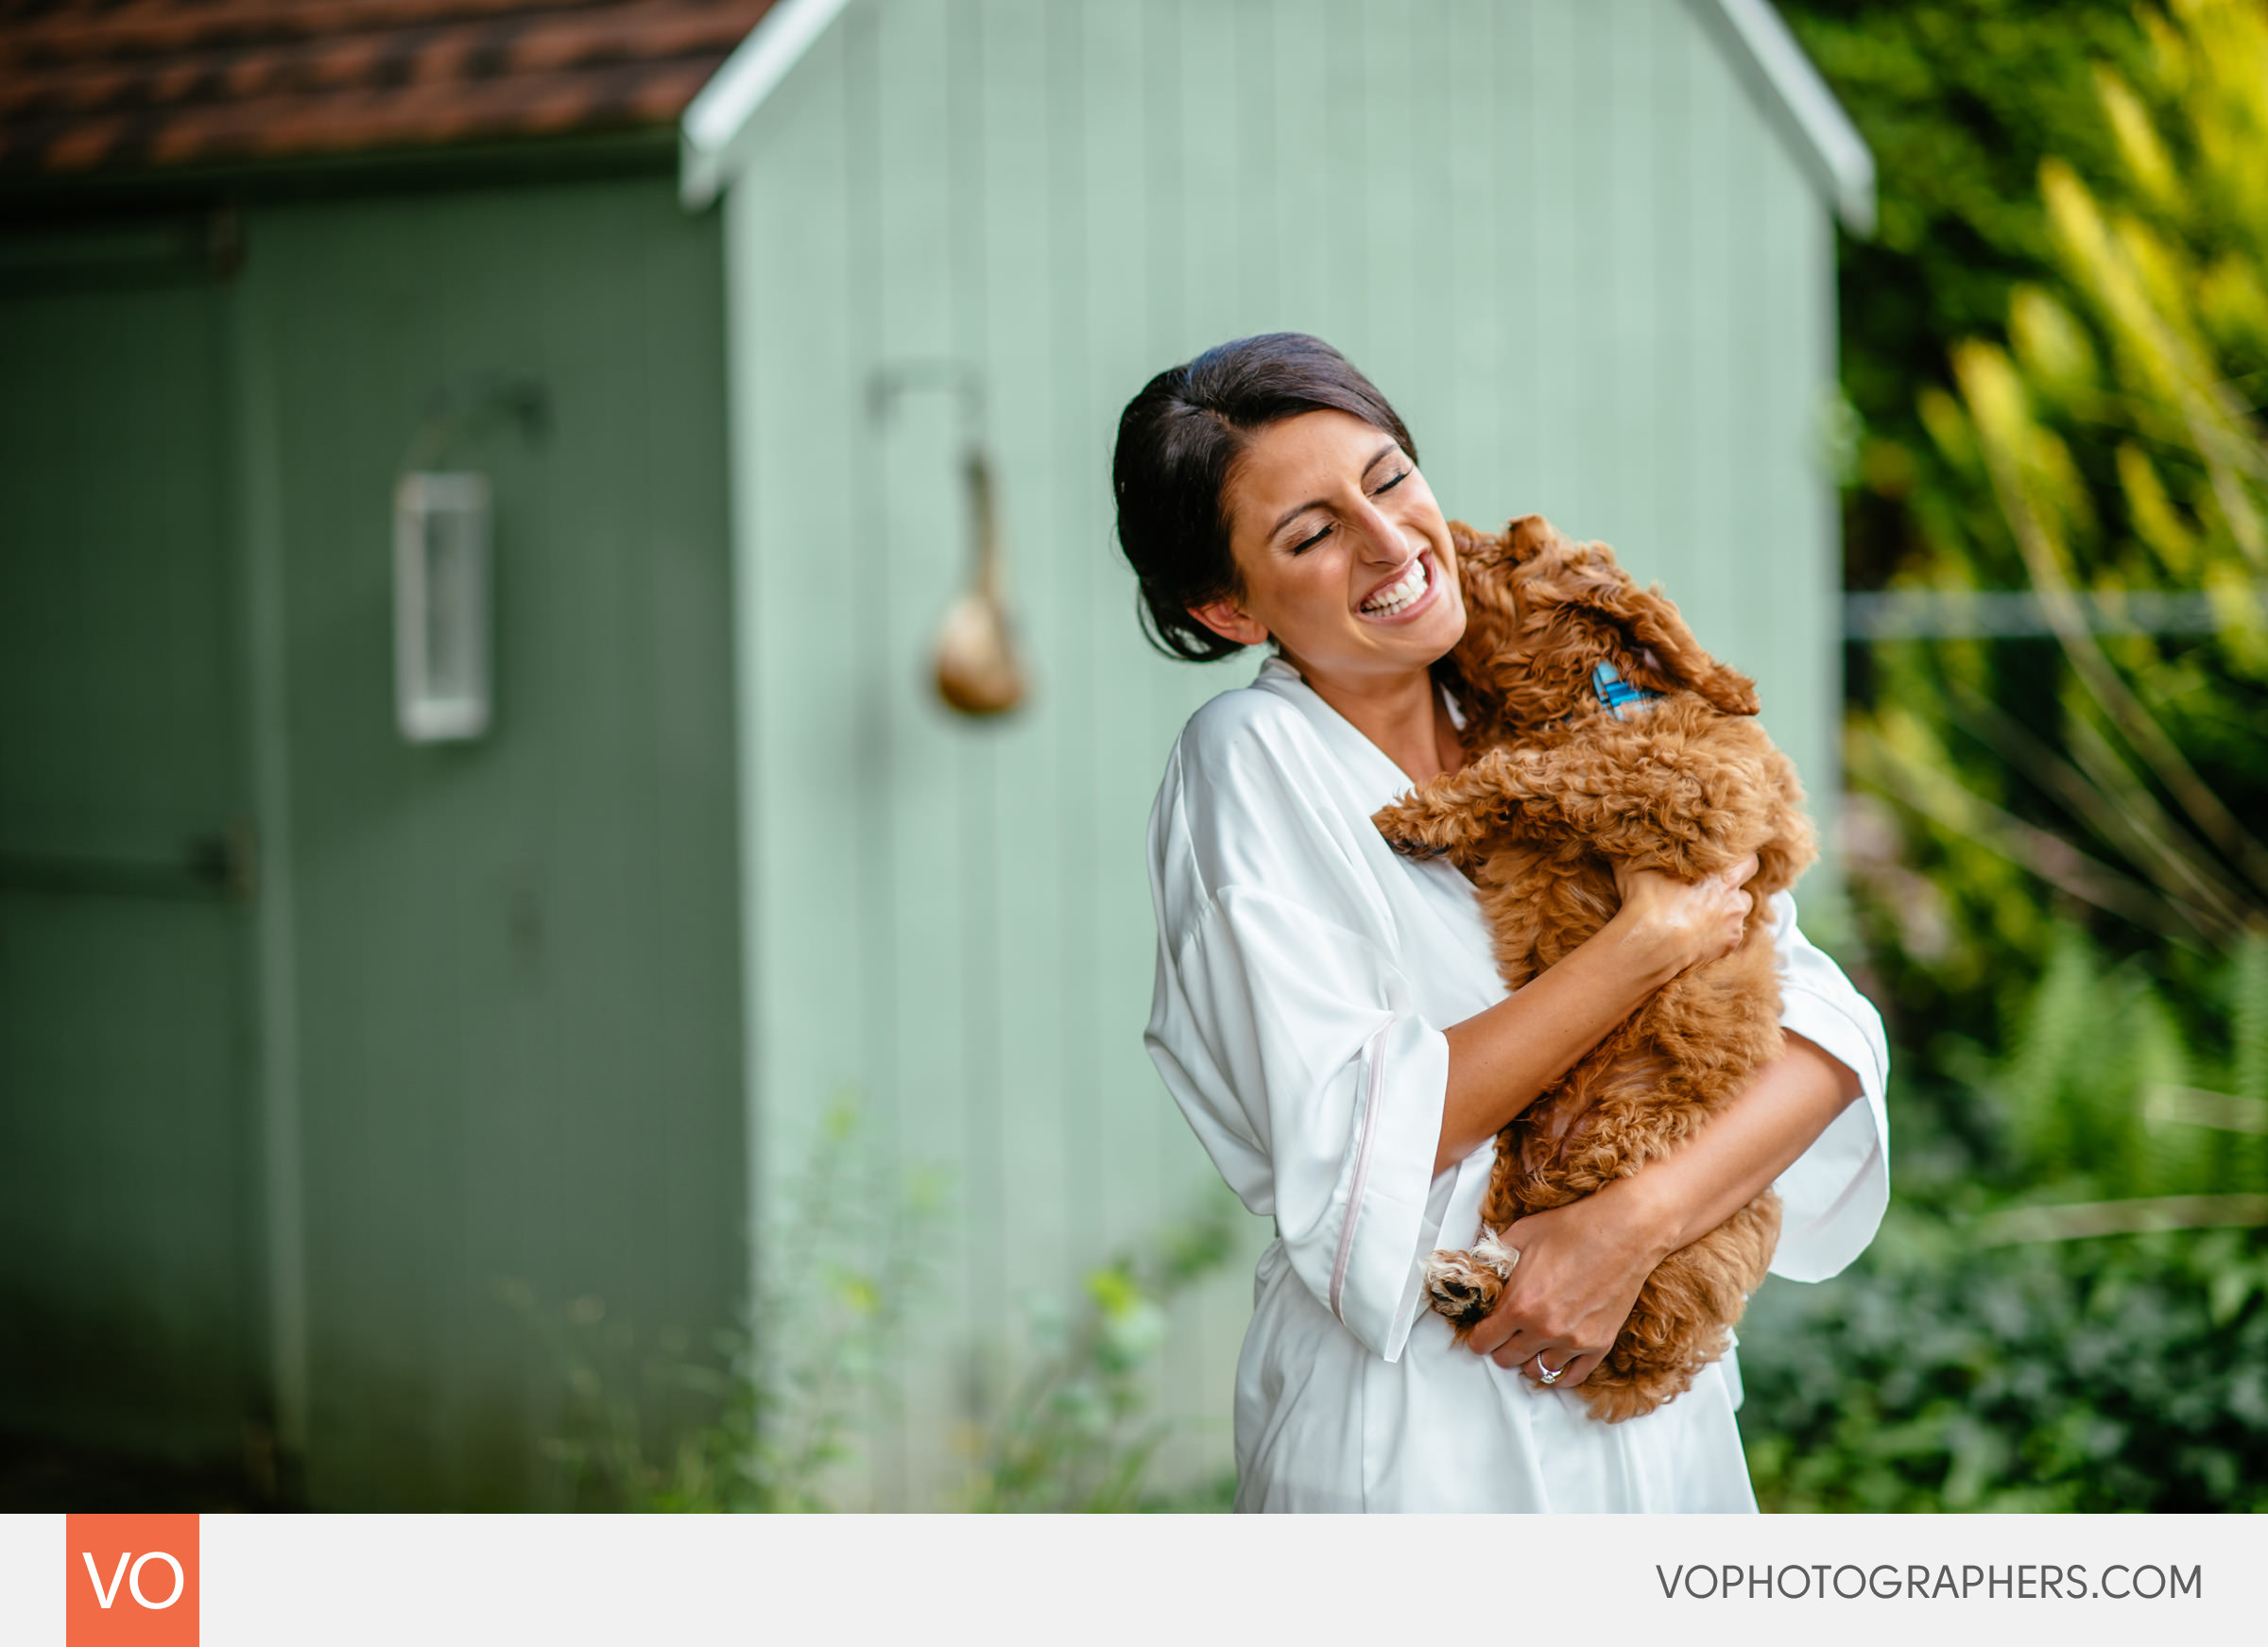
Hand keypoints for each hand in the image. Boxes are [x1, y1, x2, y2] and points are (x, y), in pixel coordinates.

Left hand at [1464, 1184, 1671, 1386]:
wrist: (1624, 1232)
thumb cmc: (1573, 1229)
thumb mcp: (1521, 1234)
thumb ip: (1494, 1258)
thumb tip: (1478, 1270)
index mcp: (1519, 1304)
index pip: (1483, 1342)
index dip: (1478, 1336)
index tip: (1482, 1330)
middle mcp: (1544, 1330)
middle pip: (1507, 1359)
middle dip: (1500, 1347)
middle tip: (1505, 1333)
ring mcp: (1573, 1341)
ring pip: (1538, 1370)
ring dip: (1529, 1358)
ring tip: (1531, 1342)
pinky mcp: (1599, 1344)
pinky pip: (1573, 1376)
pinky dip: (1560, 1371)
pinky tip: (1555, 1357)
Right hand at [1608, 853, 1758, 985]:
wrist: (1651, 943)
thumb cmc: (1646, 901)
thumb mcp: (1636, 866)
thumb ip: (1641, 850)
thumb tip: (1624, 834)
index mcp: (1721, 873)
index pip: (1748, 860)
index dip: (1737, 860)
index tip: (1722, 862)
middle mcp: (1734, 898)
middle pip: (1748, 888)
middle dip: (1735, 888)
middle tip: (1714, 889)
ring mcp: (1733, 924)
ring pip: (1739, 913)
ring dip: (1727, 912)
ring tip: (1703, 913)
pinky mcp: (1727, 946)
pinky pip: (1729, 937)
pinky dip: (1718, 935)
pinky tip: (1698, 934)